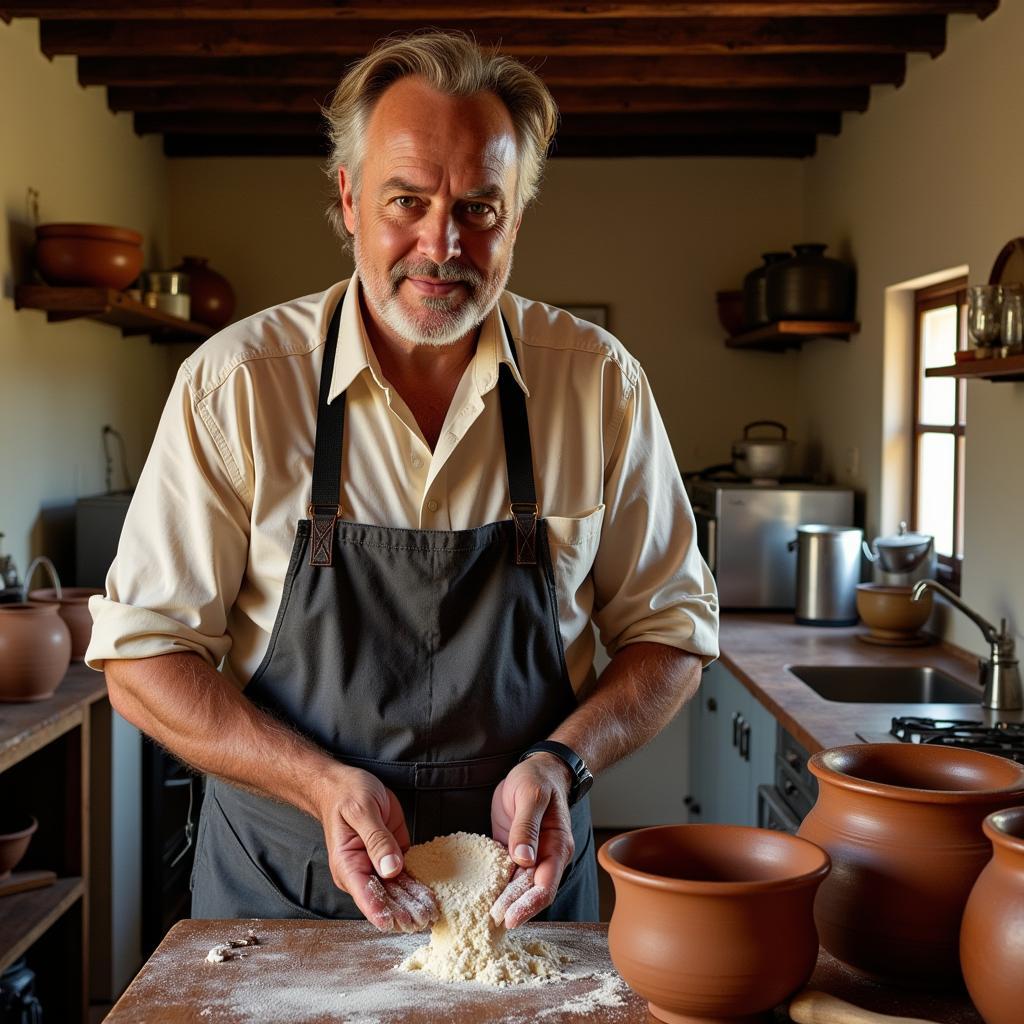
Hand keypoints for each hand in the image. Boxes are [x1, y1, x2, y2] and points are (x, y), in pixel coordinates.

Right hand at [314, 764, 438, 932]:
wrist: (344, 784)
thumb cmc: (346, 795)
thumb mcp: (361, 810)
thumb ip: (376, 839)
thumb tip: (391, 868)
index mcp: (347, 863)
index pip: (364, 894)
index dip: (381, 911)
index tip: (397, 923)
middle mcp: (361, 870)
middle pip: (384, 898)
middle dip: (403, 912)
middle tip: (423, 921)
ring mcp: (377, 865)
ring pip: (397, 892)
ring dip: (413, 904)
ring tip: (432, 916)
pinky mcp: (392, 856)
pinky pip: (405, 876)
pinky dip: (418, 887)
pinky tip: (431, 898)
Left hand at [489, 754, 574, 928]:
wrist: (537, 768)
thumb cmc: (538, 778)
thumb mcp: (531, 796)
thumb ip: (527, 827)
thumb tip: (523, 859)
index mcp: (558, 846)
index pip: (545, 885)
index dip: (528, 904)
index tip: (509, 917)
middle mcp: (547, 856)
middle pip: (531, 892)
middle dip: (514, 908)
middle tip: (491, 921)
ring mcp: (531, 856)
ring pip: (518, 887)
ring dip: (505, 902)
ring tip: (484, 918)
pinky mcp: (514, 851)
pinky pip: (507, 874)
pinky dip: (497, 887)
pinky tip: (481, 897)